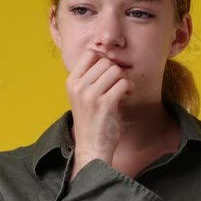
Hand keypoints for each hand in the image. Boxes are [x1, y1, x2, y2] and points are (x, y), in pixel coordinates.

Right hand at [65, 48, 131, 179]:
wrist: (91, 147)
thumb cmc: (91, 120)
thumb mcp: (82, 95)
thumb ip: (90, 77)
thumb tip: (106, 57)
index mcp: (71, 82)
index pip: (89, 53)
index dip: (103, 59)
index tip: (107, 72)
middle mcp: (78, 86)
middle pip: (105, 61)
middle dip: (116, 71)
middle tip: (117, 85)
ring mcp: (90, 95)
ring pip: (115, 71)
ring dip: (123, 80)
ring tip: (122, 91)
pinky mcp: (104, 104)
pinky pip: (123, 83)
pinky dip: (129, 88)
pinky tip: (126, 96)